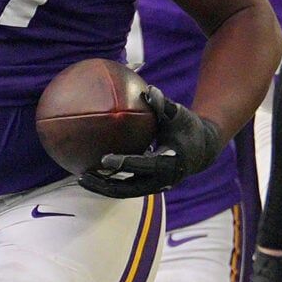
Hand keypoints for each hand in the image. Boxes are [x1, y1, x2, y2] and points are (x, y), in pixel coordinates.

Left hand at [83, 87, 224, 199]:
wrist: (201, 150)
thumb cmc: (187, 128)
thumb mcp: (180, 115)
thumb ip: (165, 105)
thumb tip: (149, 89)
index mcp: (169, 163)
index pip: (144, 166)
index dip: (124, 163)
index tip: (105, 158)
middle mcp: (161, 180)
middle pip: (129, 188)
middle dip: (105, 185)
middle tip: (83, 176)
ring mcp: (154, 187)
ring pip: (124, 191)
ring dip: (102, 187)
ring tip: (80, 178)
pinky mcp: (148, 187)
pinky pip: (125, 187)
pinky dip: (108, 182)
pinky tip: (89, 173)